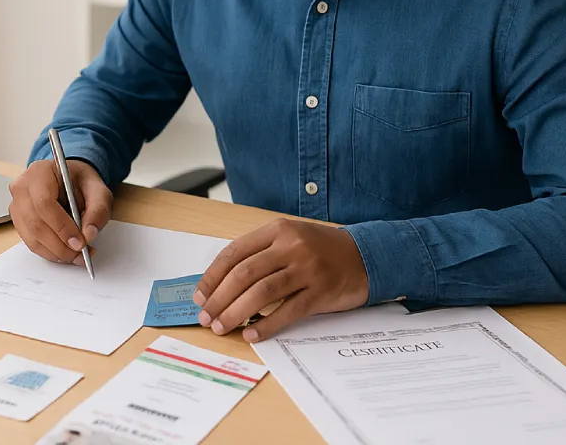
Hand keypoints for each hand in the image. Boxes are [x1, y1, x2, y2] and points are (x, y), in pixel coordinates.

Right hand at [8, 158, 112, 264]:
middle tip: (81, 253)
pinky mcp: (19, 222)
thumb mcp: (98, 190)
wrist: (69, 181)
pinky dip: (50, 252)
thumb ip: (98, 210)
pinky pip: (31, 243)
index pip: (44, 203)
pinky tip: (67, 252)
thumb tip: (88, 234)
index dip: (62, 227)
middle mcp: (22, 188)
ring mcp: (16, 206)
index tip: (80, 242)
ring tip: (78, 255)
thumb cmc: (80, 182)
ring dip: (56, 252)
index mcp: (39, 172)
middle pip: (36, 224)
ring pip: (32, 238)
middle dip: (60, 245)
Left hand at [194, 218, 369, 342]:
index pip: (234, 253)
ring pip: (261, 292)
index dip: (212, 277)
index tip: (200, 296)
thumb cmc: (321, 250)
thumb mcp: (290, 239)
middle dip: (219, 299)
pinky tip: (252, 334)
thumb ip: (261, 254)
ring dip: (236, 313)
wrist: (365, 256)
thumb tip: (222, 284)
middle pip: (244, 274)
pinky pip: (288, 311)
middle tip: (206, 318)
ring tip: (222, 328)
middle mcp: (291, 246)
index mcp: (277, 230)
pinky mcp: (320, 291)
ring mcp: (306, 268)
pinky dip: (266, 325)